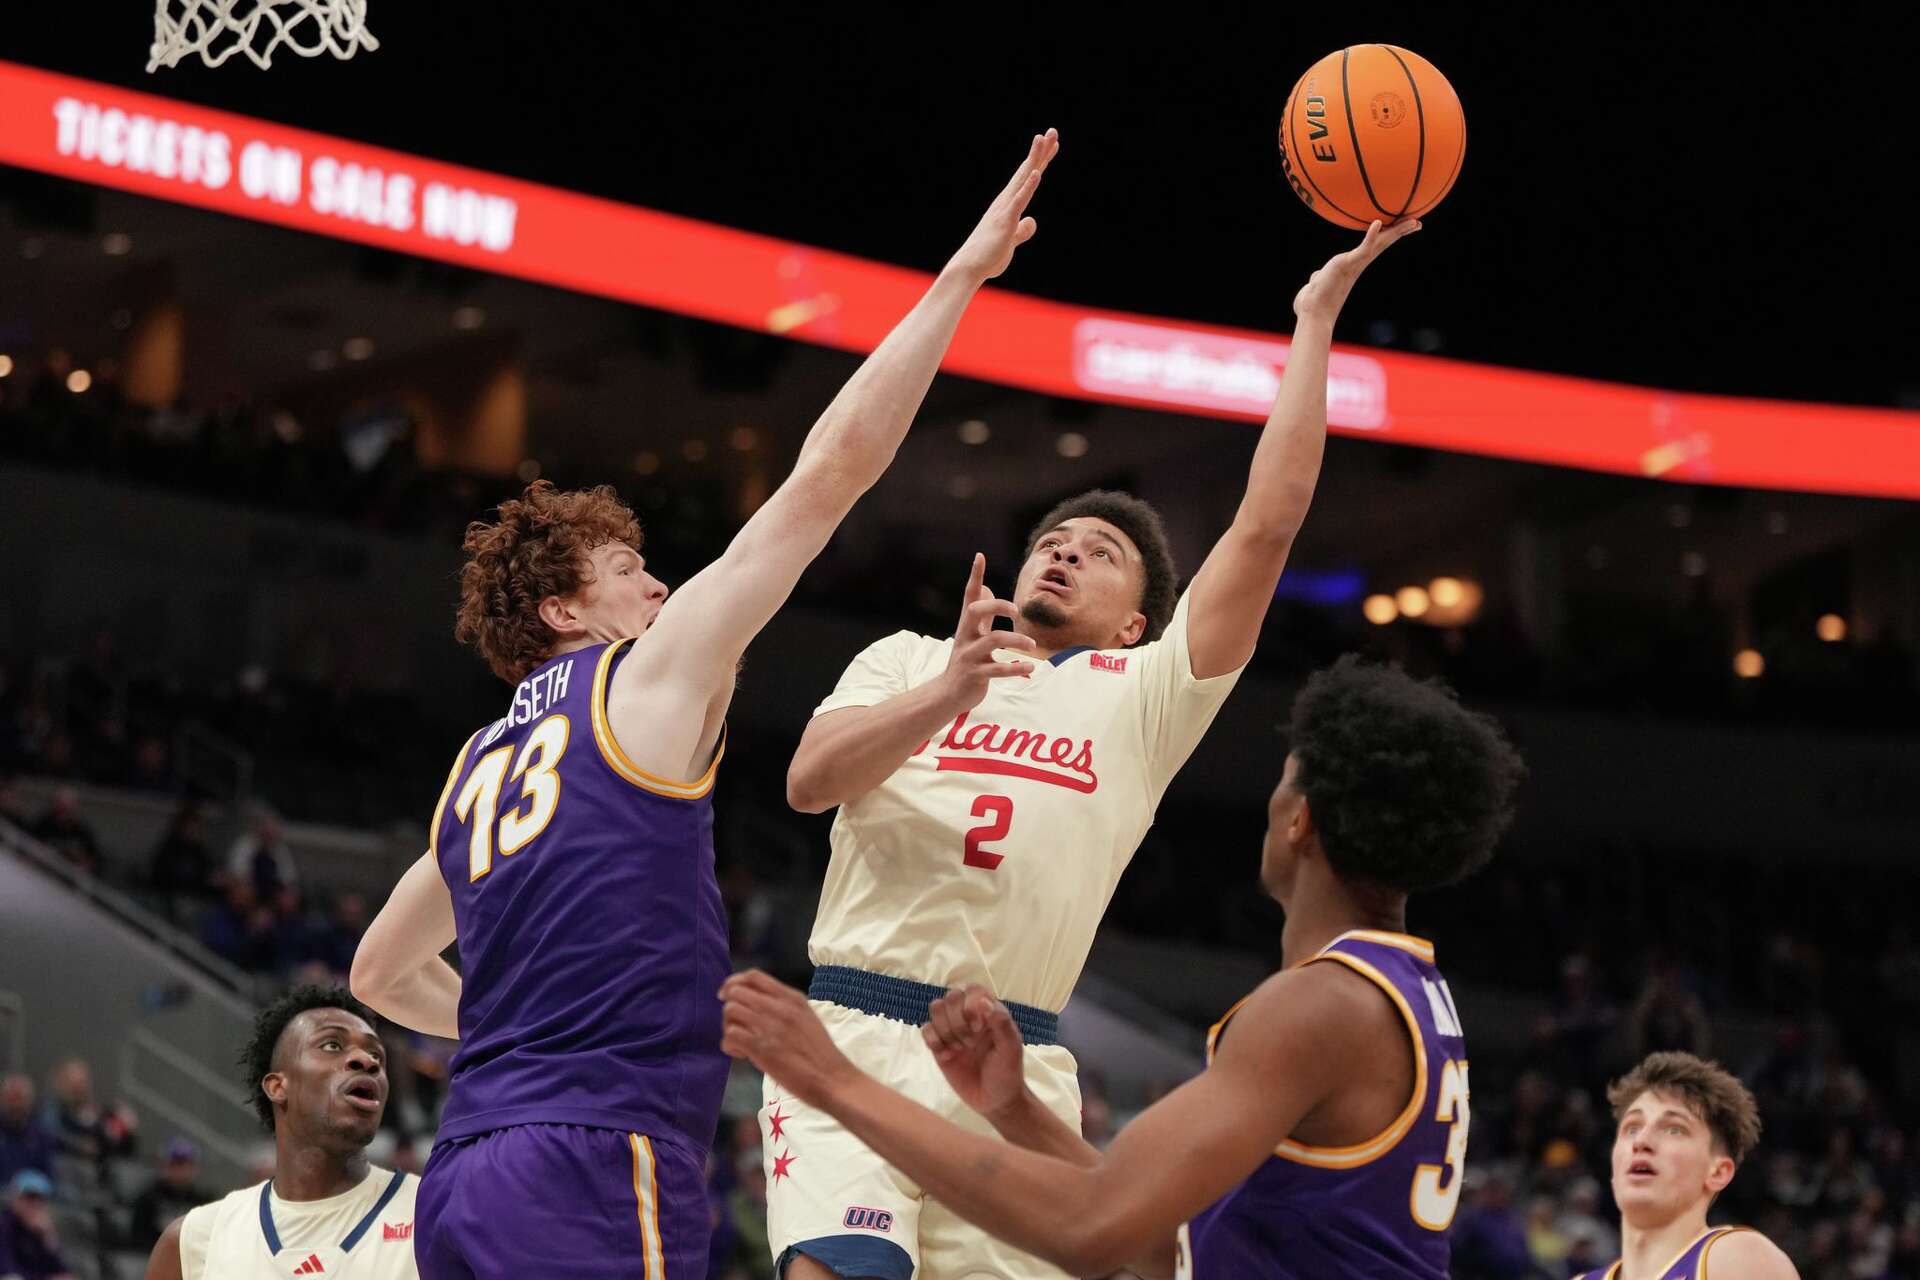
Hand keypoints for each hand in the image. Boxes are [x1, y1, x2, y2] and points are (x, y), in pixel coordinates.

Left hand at [720, 970, 859, 1108]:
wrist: (831, 1077)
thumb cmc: (820, 1051)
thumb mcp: (807, 1016)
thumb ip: (784, 1006)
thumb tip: (758, 1004)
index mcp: (791, 998)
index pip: (754, 976)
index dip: (734, 982)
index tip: (728, 993)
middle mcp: (778, 1007)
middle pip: (736, 992)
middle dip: (729, 1005)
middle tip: (735, 1023)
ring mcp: (768, 1027)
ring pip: (730, 1011)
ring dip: (729, 1026)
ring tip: (741, 1040)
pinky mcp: (760, 1049)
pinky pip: (731, 1036)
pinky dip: (730, 1045)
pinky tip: (743, 1054)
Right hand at [923, 985, 1028, 1119]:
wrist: (994, 1101)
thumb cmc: (1007, 1072)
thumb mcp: (1011, 1048)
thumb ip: (1001, 1022)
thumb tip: (984, 1001)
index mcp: (988, 1013)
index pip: (973, 990)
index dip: (971, 1004)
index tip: (978, 1028)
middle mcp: (969, 1017)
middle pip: (951, 996)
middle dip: (957, 1019)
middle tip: (970, 1042)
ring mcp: (952, 1030)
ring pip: (936, 1008)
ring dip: (945, 1029)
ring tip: (959, 1049)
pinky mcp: (939, 1046)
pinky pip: (926, 1030)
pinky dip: (933, 1040)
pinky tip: (946, 1056)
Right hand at [940, 554, 1037, 710]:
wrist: (949, 693)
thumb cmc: (965, 661)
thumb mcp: (972, 635)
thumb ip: (982, 615)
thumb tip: (986, 588)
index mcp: (967, 625)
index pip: (970, 596)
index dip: (975, 576)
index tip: (980, 556)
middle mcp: (966, 636)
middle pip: (976, 611)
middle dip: (996, 605)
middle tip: (1016, 610)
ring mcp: (970, 656)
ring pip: (993, 640)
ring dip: (1016, 640)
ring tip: (1032, 645)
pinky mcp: (976, 674)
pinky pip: (998, 669)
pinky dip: (1016, 668)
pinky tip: (1031, 667)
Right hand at [946, 129, 1059, 283]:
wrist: (970, 267)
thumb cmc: (988, 256)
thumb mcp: (1011, 241)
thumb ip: (1022, 230)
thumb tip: (1031, 222)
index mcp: (1008, 205)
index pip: (1028, 178)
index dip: (1041, 160)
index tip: (1052, 145)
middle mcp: (1006, 201)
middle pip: (1027, 171)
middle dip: (1040, 151)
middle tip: (1053, 131)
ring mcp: (1005, 209)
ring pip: (1023, 178)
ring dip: (1034, 158)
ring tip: (1043, 139)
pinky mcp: (1005, 221)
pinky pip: (1019, 201)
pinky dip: (1028, 186)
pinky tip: (1037, 173)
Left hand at [1291, 218, 1420, 323]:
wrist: (1313, 311)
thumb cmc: (1314, 301)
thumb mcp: (1319, 282)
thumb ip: (1320, 277)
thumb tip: (1316, 278)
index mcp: (1354, 265)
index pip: (1376, 246)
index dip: (1389, 236)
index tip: (1403, 229)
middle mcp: (1359, 264)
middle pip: (1384, 243)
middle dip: (1400, 232)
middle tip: (1416, 222)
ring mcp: (1355, 264)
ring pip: (1380, 244)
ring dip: (1395, 231)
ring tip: (1410, 221)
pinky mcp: (1347, 264)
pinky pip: (1362, 248)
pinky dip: (1370, 236)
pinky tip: (1378, 222)